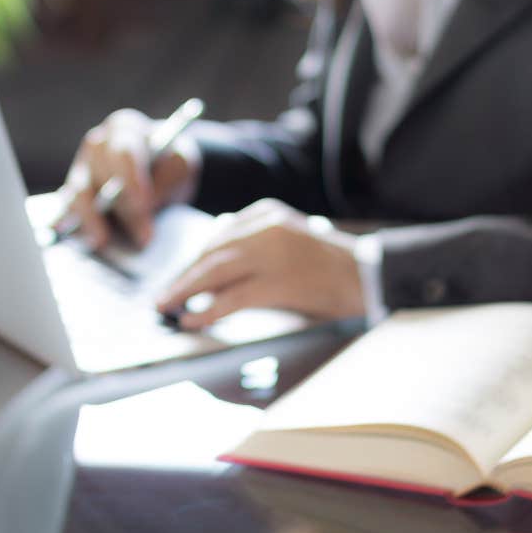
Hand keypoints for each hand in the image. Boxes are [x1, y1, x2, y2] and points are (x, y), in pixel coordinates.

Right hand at [55, 109, 192, 248]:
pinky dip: (75, 226)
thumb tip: (144, 212)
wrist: (160, 171)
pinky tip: (85, 243)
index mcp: (124, 128)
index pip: (124, 152)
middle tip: (142, 237)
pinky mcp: (74, 195)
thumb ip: (164, 183)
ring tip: (103, 242)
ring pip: (77, 193)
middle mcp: (97, 145)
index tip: (144, 204)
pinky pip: (69, 212)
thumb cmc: (169, 163)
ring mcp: (81, 169)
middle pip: (100, 175)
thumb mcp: (180, 166)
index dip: (131, 180)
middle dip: (121, 208)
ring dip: (90, 219)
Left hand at [156, 199, 365, 328]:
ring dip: (185, 291)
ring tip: (167, 307)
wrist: (369, 276)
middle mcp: (267, 227)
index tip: (176, 278)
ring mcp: (272, 253)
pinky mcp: (279, 282)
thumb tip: (214, 239)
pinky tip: (192, 319)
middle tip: (162, 296)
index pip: (218, 236)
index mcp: (267, 213)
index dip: (193, 261)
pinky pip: (233, 297)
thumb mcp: (289, 236)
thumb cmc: (328, 264)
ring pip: (215, 271)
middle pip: (212, 252)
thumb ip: (253, 236)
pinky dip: (208, 310)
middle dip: (183, 276)